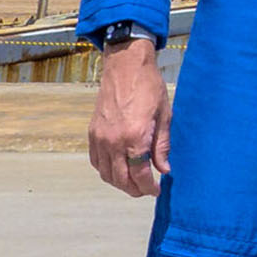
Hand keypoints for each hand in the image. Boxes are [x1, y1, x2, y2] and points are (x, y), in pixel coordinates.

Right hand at [85, 41, 169, 198]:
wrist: (125, 66)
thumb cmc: (149, 87)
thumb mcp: (164, 116)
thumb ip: (162, 146)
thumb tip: (164, 169)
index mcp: (135, 137)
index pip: (140, 175)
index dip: (149, 187)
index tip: (156, 190)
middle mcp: (114, 141)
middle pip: (121, 179)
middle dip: (135, 190)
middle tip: (146, 190)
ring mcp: (100, 138)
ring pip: (106, 173)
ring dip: (120, 183)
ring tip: (133, 182)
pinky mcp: (92, 133)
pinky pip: (96, 161)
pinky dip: (106, 170)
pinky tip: (117, 168)